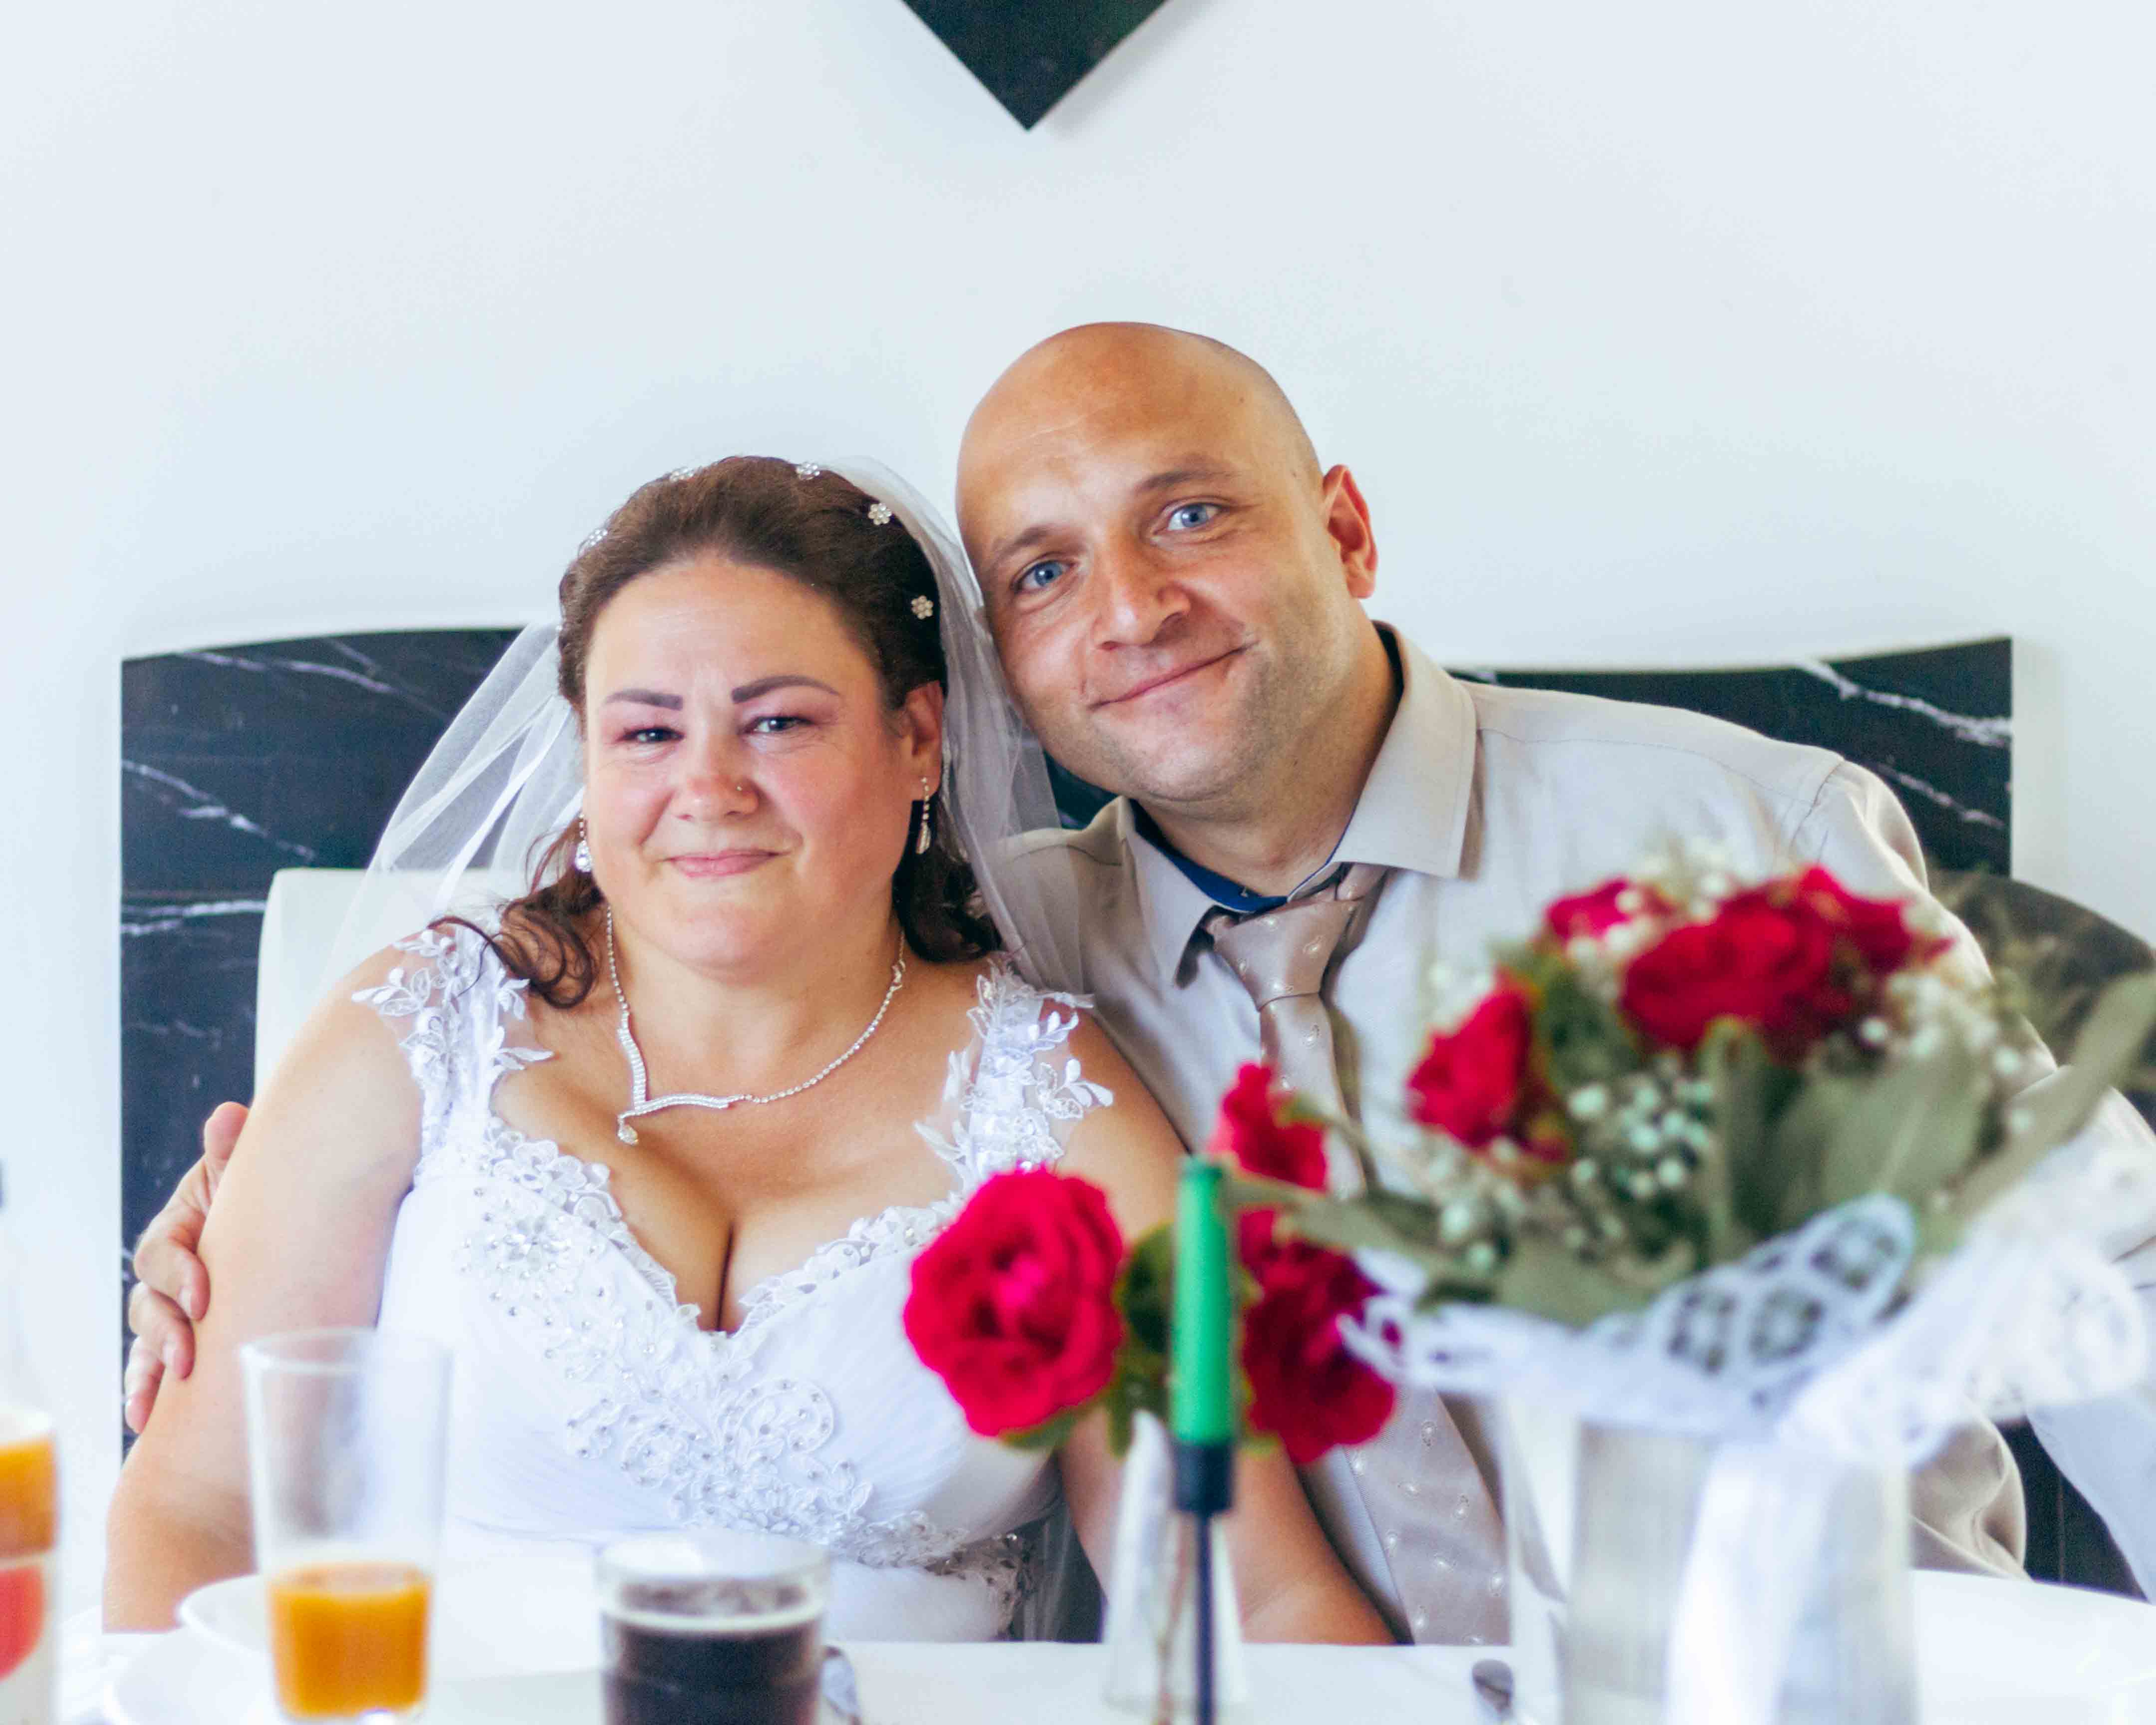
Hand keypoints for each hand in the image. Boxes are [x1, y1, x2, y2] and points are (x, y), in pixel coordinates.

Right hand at [124, 1101, 245, 1433]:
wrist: (293, 1225)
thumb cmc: (268, 1198)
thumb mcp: (249, 1175)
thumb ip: (234, 1152)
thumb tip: (229, 1115)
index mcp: (181, 1229)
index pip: (162, 1254)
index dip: (179, 1275)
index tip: (204, 1297)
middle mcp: (170, 1273)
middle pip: (149, 1304)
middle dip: (164, 1333)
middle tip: (186, 1358)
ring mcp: (174, 1310)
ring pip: (146, 1342)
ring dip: (148, 1372)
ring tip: (155, 1403)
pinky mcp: (187, 1340)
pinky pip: (153, 1370)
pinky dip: (146, 1393)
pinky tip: (146, 1419)